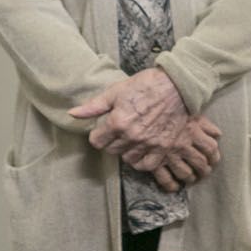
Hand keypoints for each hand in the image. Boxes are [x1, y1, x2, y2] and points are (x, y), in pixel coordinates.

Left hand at [71, 68, 191, 167]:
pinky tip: (141, 151)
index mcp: (117, 122)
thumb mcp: (117, 91)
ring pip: (127, 158)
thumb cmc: (146, 84)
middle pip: (111, 150)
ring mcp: (148, 144)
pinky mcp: (163, 148)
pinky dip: (142, 161)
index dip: (98, 135)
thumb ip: (94, 106)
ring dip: (126, 151)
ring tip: (131, 140)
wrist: (178, 86)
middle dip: (111, 142)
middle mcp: (132, 136)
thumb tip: (72, 114)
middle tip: (119, 132)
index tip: (103, 129)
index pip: (96, 141)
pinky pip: (147, 165)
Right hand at [141, 116, 222, 191]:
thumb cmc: (163, 102)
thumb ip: (204, 122)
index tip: (213, 159)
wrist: (140, 108)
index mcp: (193, 131)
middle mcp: (183, 145)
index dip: (214, 156)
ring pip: (185, 173)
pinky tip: (173, 187)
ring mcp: (169, 155)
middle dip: (204, 170)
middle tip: (204, 172)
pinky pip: (165, 178)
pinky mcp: (154, 161)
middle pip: (200, 164)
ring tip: (190, 179)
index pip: (211, 148)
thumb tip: (218, 134)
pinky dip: (170, 185)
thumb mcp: (187, 108)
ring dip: (190, 178)